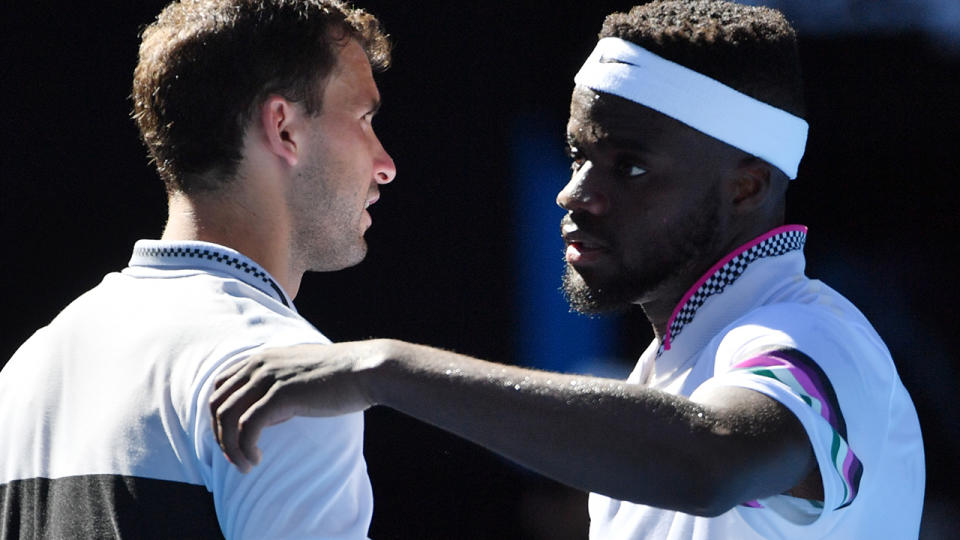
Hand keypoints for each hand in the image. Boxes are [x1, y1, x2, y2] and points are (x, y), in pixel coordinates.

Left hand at [209, 340, 389, 471]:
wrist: (364, 371)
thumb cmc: (339, 377)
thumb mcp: (299, 376)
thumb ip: (277, 387)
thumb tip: (265, 415)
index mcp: (262, 358)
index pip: (221, 386)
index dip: (218, 416)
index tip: (232, 439)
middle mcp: (259, 365)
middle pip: (217, 404)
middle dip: (220, 436)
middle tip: (236, 458)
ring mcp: (268, 379)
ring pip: (227, 417)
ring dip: (230, 447)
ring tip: (245, 465)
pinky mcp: (281, 396)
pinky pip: (247, 427)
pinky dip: (245, 448)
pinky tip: (256, 459)